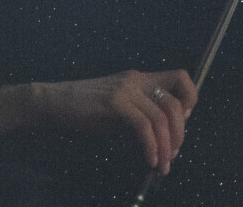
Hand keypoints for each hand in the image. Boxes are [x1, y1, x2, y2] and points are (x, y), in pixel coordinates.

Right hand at [0, 69, 197, 174]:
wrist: (53, 103)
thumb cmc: (85, 110)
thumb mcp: (118, 112)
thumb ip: (140, 118)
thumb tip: (164, 140)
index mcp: (140, 79)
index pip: (179, 77)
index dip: (190, 99)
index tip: (183, 123)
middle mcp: (137, 80)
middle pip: (175, 103)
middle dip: (179, 134)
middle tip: (172, 155)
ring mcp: (126, 90)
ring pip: (161, 117)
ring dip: (166, 146)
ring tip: (162, 166)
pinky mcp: (114, 103)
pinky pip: (143, 126)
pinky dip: (151, 146)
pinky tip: (149, 160)